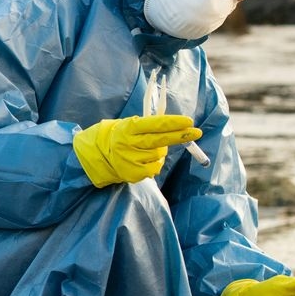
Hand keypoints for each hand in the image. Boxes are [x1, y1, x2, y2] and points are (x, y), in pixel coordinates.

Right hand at [73, 114, 202, 186]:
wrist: (97, 156)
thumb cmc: (121, 137)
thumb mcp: (130, 126)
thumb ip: (150, 126)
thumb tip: (178, 126)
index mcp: (129, 128)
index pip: (154, 124)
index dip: (172, 123)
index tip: (188, 121)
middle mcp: (128, 143)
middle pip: (160, 140)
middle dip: (180, 136)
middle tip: (197, 132)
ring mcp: (130, 159)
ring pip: (159, 155)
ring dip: (160, 152)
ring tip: (146, 150)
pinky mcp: (132, 173)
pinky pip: (154, 168)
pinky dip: (155, 164)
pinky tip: (144, 160)